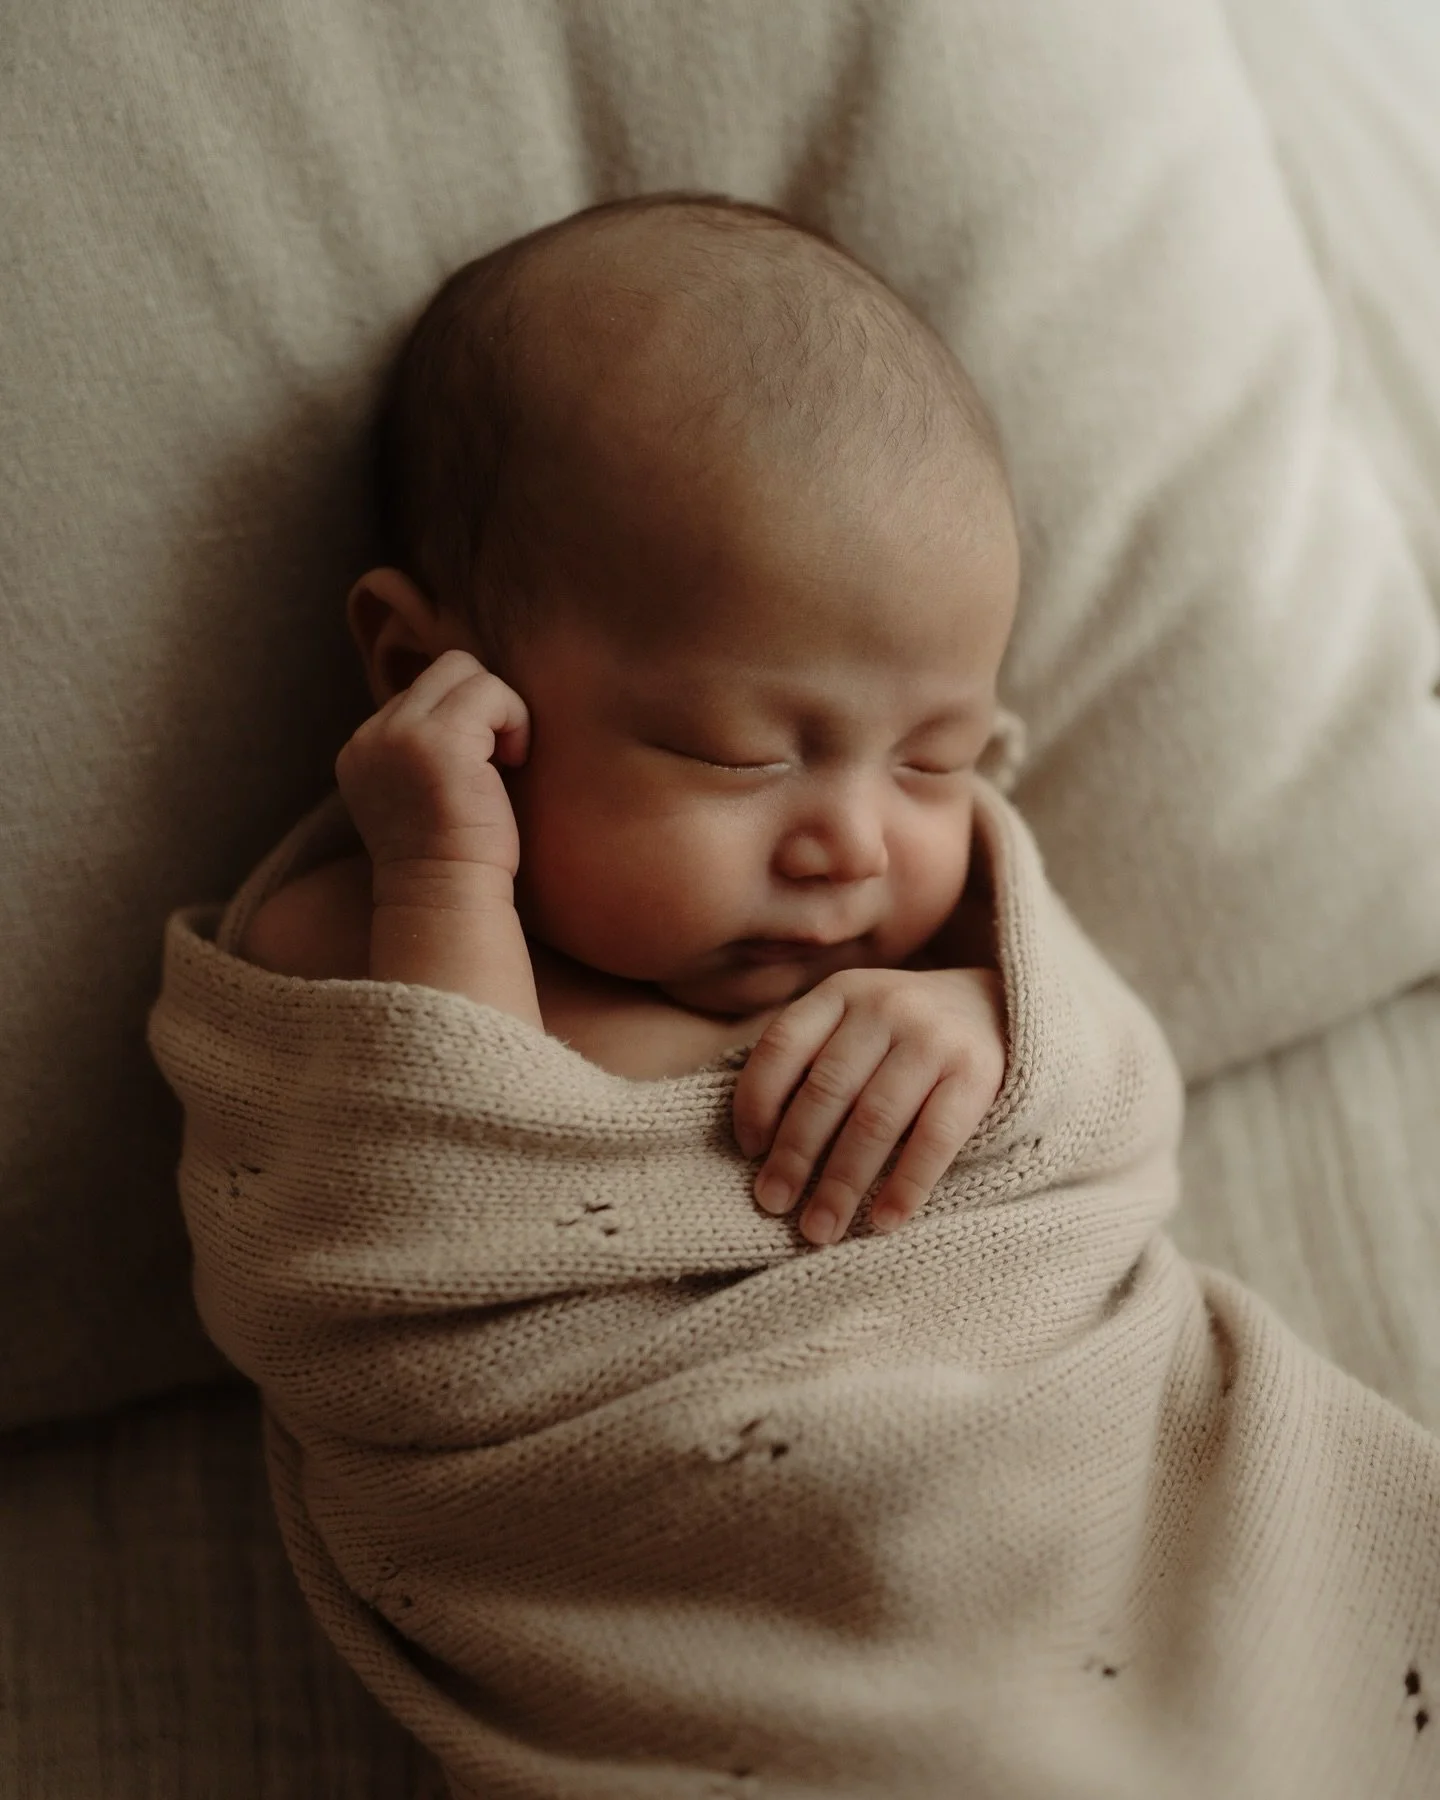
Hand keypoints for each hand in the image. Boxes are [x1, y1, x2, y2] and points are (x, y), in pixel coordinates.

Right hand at [335, 649, 528, 879]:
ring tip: (506, 760)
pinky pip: (490, 690)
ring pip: (464, 669)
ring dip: (500, 709)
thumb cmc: (451, 859)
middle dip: (481, 703)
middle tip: (499, 757)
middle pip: (441, 669)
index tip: (478, 770)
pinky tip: (514, 763)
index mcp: (362, 751)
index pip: (420, 695)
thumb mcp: (417, 795)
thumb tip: (470, 709)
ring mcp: (401, 736)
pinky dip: (514, 719)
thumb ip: (422, 751)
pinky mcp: (438, 741)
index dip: (462, 722)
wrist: (447, 899)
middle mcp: (372, 737)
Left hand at [732, 967, 1006, 1245]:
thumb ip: (811, 1061)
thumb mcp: (853, 1022)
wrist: (996, 1007)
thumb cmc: (902, 1033)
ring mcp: (933, 1037)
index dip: (757, 1102)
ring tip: (820, 1229)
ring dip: (842, 1183)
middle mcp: (884, 1006)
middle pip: (826, 1091)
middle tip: (773, 1204)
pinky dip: (906, 1185)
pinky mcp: (977, 1072)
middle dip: (794, 1156)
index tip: (750, 1153)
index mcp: (841, 993)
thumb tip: (759, 1147)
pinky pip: (934, 1139)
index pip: (782, 1047)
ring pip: (874, 1121)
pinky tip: (884, 1221)